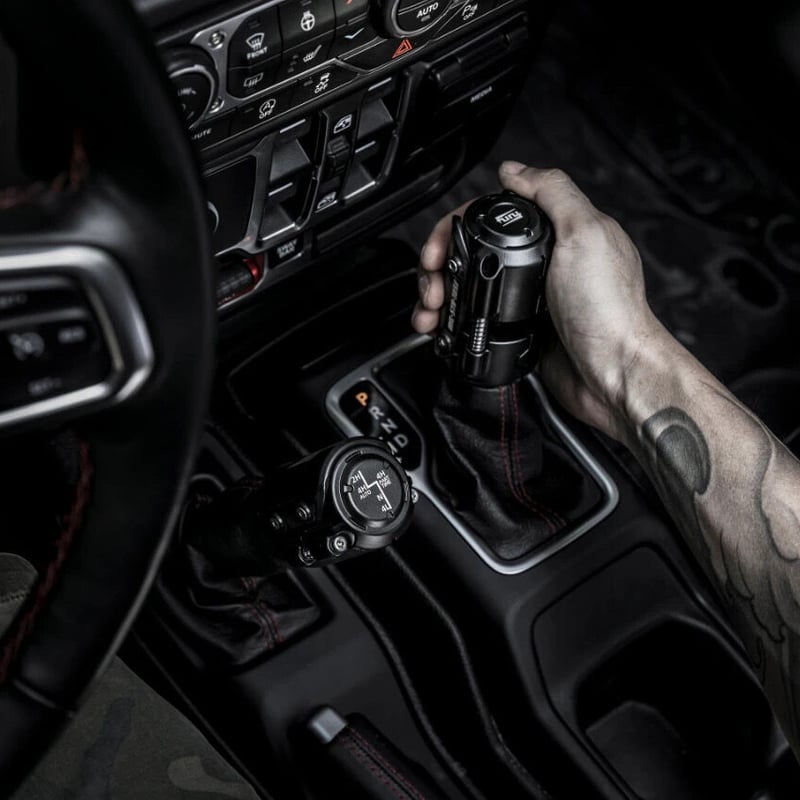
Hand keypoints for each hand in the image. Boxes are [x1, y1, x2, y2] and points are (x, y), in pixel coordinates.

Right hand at [412, 162, 666, 439]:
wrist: (612, 374)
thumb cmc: (609, 311)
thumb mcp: (585, 233)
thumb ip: (552, 192)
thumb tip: (515, 169)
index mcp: (558, 235)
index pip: (492, 218)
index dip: (456, 228)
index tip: (438, 248)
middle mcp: (542, 265)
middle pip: (474, 253)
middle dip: (442, 268)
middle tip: (433, 286)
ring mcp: (529, 299)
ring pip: (471, 288)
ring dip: (443, 297)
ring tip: (431, 312)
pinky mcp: (521, 331)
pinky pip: (478, 320)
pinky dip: (455, 323)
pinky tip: (442, 328)